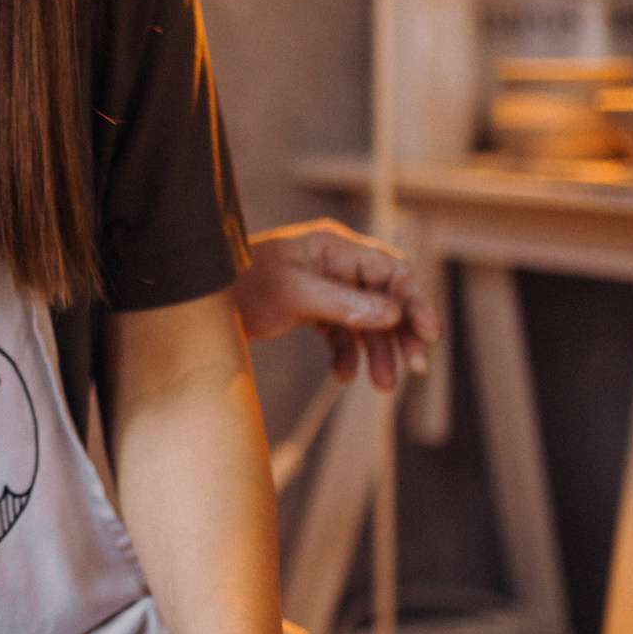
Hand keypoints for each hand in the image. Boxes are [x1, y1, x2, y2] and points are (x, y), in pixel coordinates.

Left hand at [233, 220, 440, 390]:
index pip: (391, 271)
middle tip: (417, 366)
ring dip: (378, 352)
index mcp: (335, 248)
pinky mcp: (312, 310)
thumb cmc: (243, 284)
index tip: (429, 334)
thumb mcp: (294, 294)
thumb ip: (344, 304)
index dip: (414, 301)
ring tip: (383, 385)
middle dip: (402, 333)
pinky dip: (348, 356)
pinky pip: (342, 334)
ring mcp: (325, 287)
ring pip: (367, 321)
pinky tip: (345, 377)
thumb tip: (393, 314)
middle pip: (386, 298)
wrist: (203, 300)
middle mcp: (335, 265)